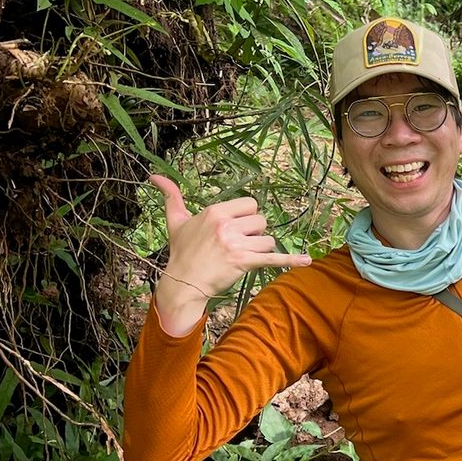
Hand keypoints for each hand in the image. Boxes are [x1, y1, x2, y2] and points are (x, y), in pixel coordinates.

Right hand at [150, 174, 312, 336]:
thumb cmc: (181, 252)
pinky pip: (273, 258)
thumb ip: (171, 196)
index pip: (251, 204)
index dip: (247, 217)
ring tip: (241, 257)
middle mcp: (226, 225)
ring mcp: (236, 244)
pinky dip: (291, 260)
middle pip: (262, 221)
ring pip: (267, 240)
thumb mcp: (176, 221)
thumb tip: (154, 177)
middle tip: (237, 245)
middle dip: (255, 233)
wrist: (182, 283)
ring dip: (260, 249)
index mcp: (216, 212)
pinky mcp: (244, 262)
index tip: (236, 228)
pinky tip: (307, 261)